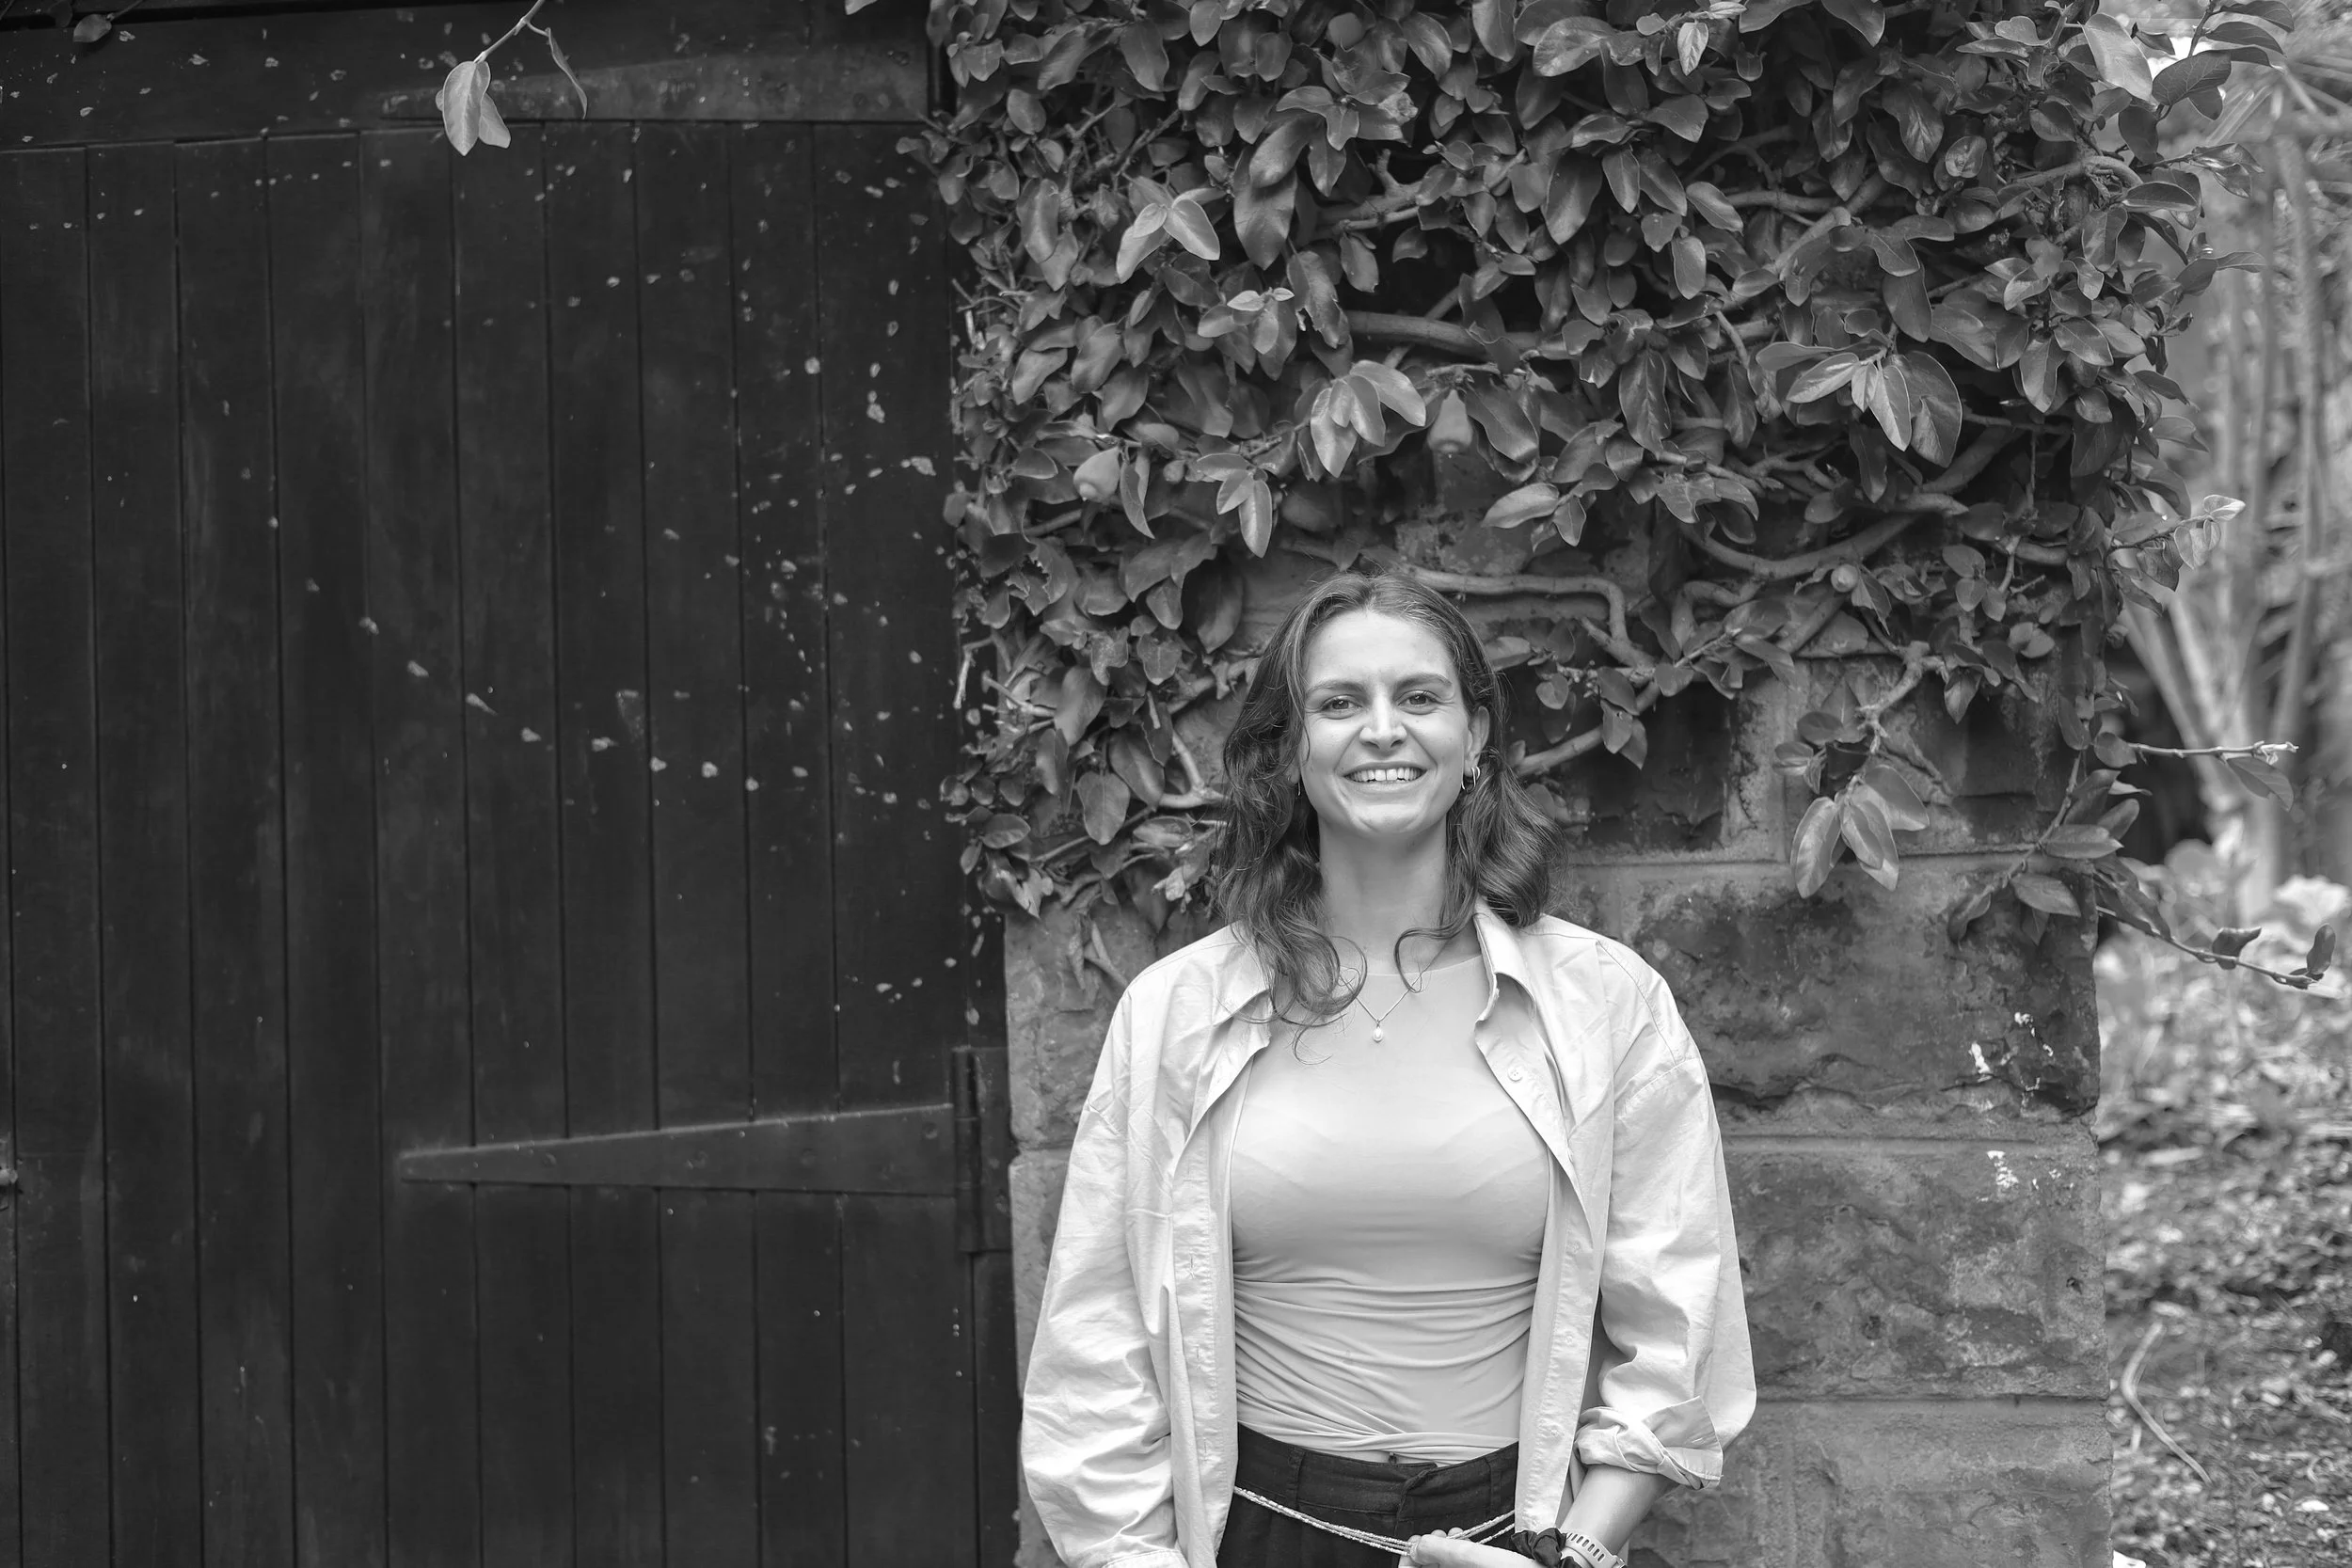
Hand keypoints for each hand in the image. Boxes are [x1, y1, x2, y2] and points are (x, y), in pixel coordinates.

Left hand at [1404, 1531, 1528, 1565]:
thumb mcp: (1476, 1559)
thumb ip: (1443, 1552)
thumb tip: (1418, 1546)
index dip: (1410, 1562)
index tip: (1413, 1544)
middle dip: (1430, 1552)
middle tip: (1436, 1534)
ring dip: (1446, 1551)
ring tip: (1453, 1532)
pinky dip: (1460, 1556)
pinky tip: (1464, 1539)